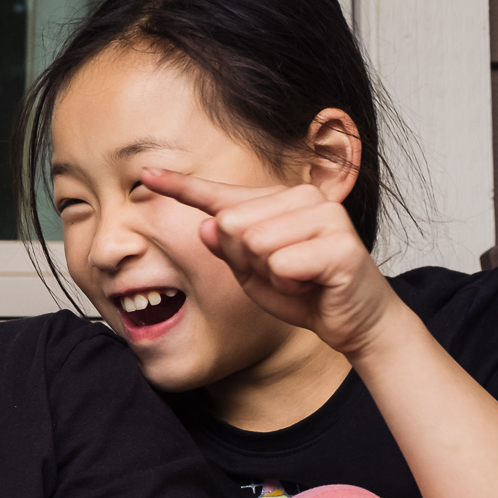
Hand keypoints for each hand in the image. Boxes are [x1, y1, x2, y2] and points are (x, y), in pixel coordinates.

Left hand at [140, 167, 403, 358]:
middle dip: (247, 262)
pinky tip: (311, 286)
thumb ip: (228, 250)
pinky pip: (283, 264)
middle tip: (283, 275)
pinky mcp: (340, 244)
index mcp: (278, 202)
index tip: (144, 174)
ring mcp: (325, 216)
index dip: (180, 186)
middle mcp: (303, 198)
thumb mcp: (252, 275)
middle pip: (231, 224)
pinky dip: (289, 286)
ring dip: (270, 275)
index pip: (220, 195)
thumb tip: (208, 225)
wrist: (354, 322)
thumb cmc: (303, 294)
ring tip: (298, 280)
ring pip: (255, 243)